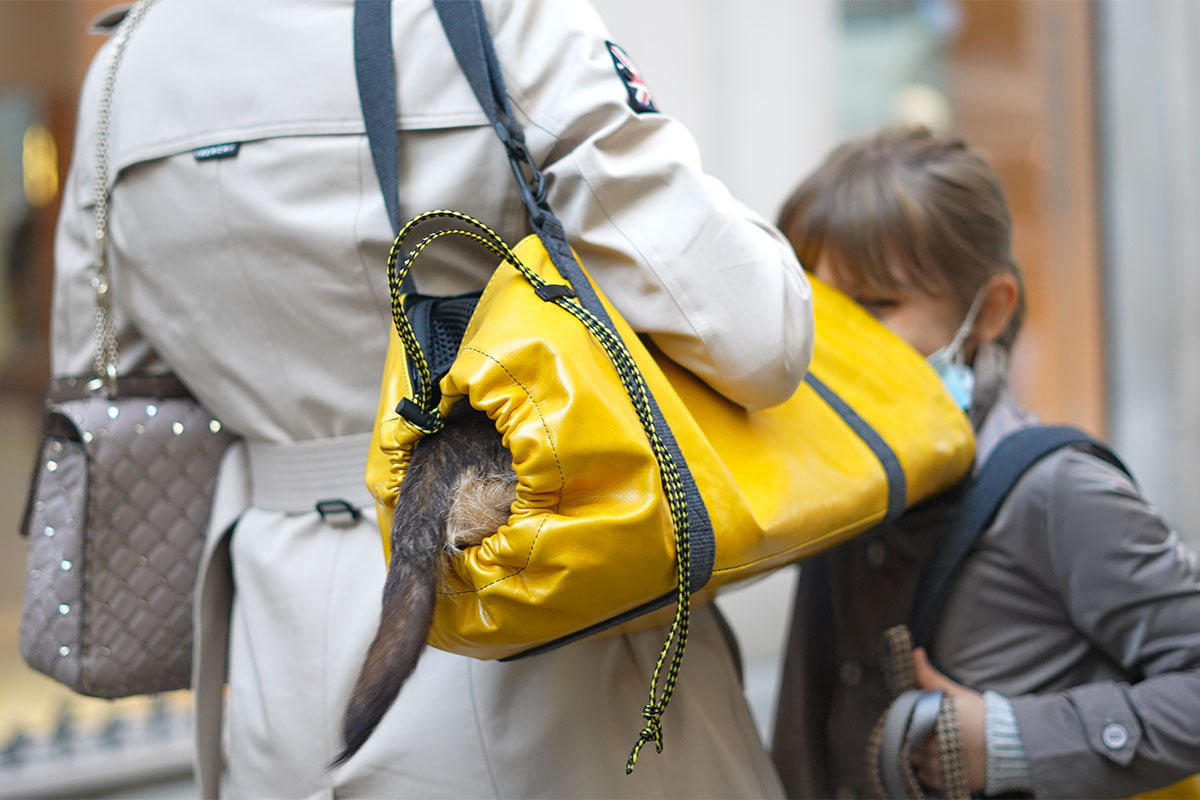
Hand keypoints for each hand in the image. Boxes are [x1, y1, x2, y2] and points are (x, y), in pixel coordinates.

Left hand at [911, 647, 987, 793]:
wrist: (1011, 742)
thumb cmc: (981, 715)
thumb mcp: (956, 693)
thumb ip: (931, 677)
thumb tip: (915, 653)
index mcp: (934, 721)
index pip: (906, 724)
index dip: (907, 723)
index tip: (914, 721)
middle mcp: (936, 745)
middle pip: (910, 744)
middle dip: (914, 739)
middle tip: (926, 735)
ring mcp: (944, 765)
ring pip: (918, 763)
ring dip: (921, 757)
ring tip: (934, 748)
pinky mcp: (953, 780)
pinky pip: (929, 779)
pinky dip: (930, 773)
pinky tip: (939, 762)